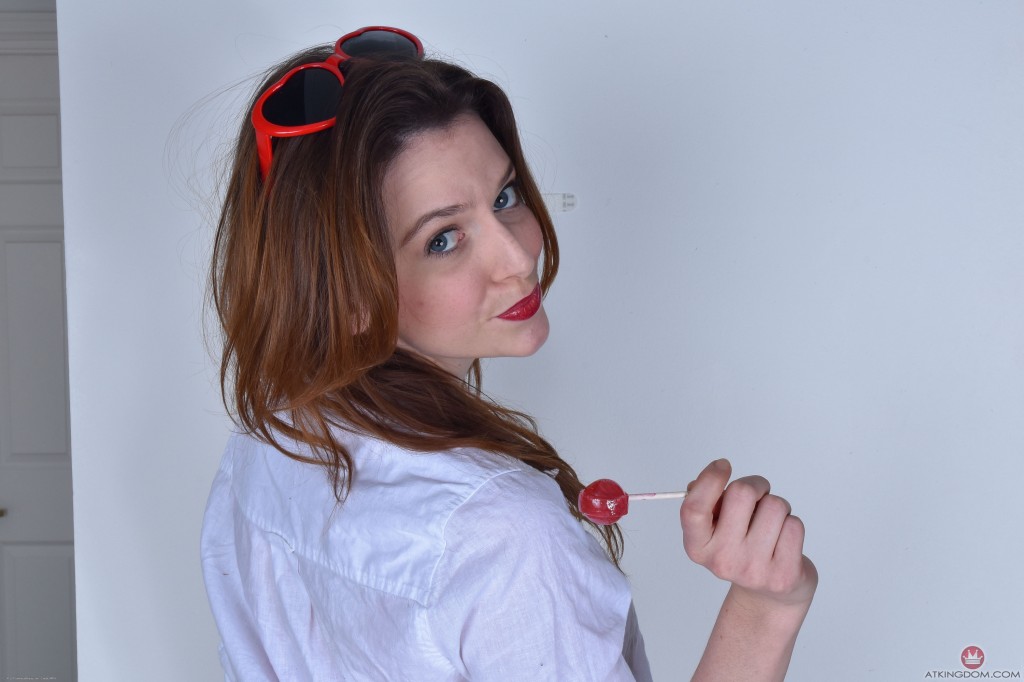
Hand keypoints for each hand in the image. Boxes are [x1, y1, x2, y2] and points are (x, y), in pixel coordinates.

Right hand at [680, 459, 816, 608]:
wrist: (770, 594)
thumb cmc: (741, 548)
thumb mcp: (715, 529)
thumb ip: (706, 503)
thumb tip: (701, 482)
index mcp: (698, 547)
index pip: (694, 508)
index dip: (709, 480)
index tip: (723, 465)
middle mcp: (721, 561)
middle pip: (741, 494)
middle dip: (756, 485)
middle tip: (759, 495)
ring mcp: (752, 570)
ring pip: (775, 506)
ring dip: (777, 507)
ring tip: (771, 524)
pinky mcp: (783, 575)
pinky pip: (794, 525)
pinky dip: (792, 525)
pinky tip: (783, 540)